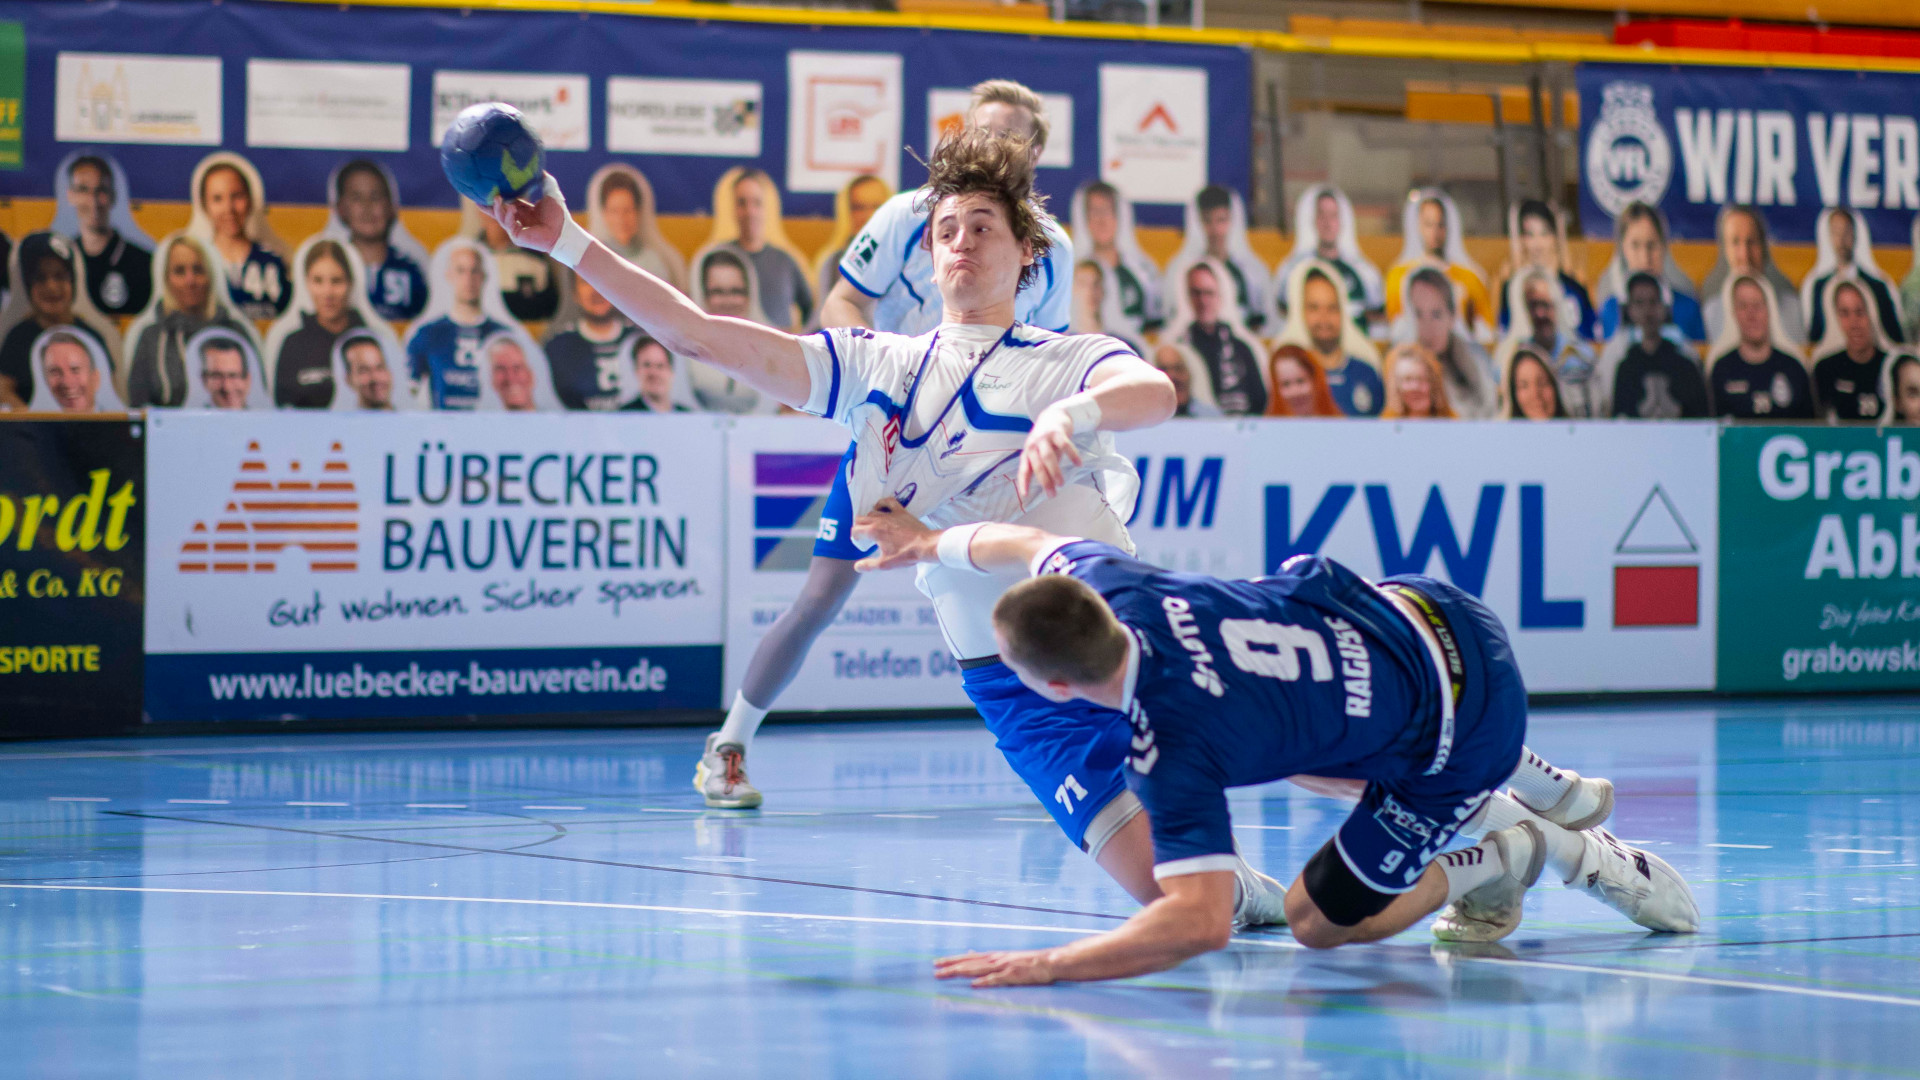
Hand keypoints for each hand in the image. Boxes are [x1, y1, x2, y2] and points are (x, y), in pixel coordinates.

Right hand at [484, 173, 567, 253]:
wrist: (564, 231)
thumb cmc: (558, 215)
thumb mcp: (550, 193)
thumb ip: (545, 181)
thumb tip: (540, 168)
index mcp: (523, 210)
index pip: (506, 201)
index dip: (497, 196)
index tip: (487, 187)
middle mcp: (517, 219)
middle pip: (497, 211)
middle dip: (487, 204)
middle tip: (477, 195)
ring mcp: (516, 228)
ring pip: (500, 217)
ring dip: (497, 208)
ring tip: (497, 197)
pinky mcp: (517, 236)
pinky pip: (508, 224)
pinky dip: (508, 216)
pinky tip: (511, 208)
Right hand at [851, 497, 935, 571]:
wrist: (925, 545)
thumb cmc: (906, 555)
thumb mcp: (885, 564)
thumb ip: (869, 565)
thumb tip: (857, 566)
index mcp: (873, 532)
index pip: (855, 530)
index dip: (855, 537)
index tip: (860, 542)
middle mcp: (879, 520)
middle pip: (860, 519)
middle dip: (859, 527)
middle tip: (864, 536)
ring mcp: (890, 514)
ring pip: (872, 512)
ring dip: (869, 519)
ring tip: (873, 527)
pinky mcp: (900, 511)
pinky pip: (888, 501)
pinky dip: (882, 504)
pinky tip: (881, 508)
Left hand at [934, 949, 1057, 986]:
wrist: (1048, 961)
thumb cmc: (1026, 961)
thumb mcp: (1003, 956)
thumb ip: (986, 957)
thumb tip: (969, 952)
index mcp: (993, 956)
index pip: (968, 958)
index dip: (952, 960)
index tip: (936, 963)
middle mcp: (995, 960)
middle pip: (969, 963)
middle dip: (951, 967)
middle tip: (935, 970)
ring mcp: (1004, 967)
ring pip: (978, 969)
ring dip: (961, 972)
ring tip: (947, 975)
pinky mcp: (1013, 976)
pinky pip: (997, 979)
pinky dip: (985, 982)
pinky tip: (975, 985)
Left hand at [1016, 405, 1081, 500]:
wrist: (1054, 415)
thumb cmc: (1047, 440)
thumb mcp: (1041, 453)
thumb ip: (1044, 467)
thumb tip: (1049, 486)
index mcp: (1028, 452)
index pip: (1024, 469)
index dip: (1024, 482)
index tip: (1025, 495)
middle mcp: (1033, 445)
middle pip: (1037, 465)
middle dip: (1044, 481)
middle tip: (1052, 494)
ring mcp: (1044, 438)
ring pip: (1048, 457)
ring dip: (1054, 471)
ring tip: (1061, 483)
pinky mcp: (1057, 432)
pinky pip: (1065, 445)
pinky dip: (1072, 455)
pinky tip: (1078, 464)